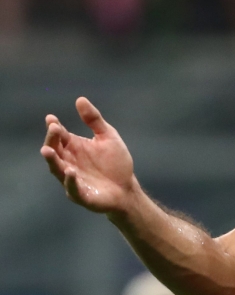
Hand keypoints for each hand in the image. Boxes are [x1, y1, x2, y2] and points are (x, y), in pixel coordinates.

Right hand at [40, 97, 137, 213]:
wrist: (127, 188)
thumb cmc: (115, 162)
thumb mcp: (108, 137)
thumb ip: (94, 120)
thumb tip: (80, 99)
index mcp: (74, 147)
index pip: (60, 136)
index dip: (54, 127)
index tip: (51, 119)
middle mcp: (68, 162)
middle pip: (55, 151)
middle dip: (52, 140)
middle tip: (54, 129)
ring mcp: (72, 179)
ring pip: (57, 170)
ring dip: (52, 160)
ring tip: (47, 151)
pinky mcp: (81, 195)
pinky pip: (72, 188)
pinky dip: (70, 181)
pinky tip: (70, 171)